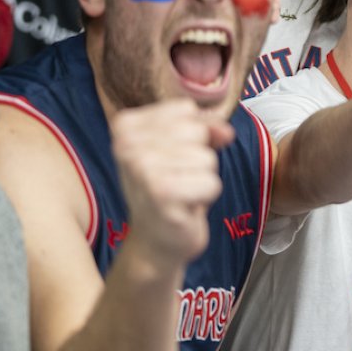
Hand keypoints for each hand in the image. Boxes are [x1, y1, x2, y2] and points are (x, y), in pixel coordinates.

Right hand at [110, 99, 232, 264]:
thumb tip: (226, 130)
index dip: (192, 134)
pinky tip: (184, 207)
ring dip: (202, 178)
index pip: (185, 109)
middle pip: (197, 132)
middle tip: (177, 179)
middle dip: (198, 157)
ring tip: (180, 193)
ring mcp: (142, 169)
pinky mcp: (162, 195)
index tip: (171, 158)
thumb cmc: (169, 189)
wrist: (155, 241)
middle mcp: (127, 145)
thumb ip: (205, 128)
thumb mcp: (181, 148)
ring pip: (207, 158)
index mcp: (126, 125)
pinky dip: (206, 196)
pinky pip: (212, 182)